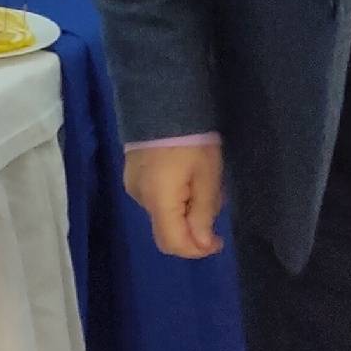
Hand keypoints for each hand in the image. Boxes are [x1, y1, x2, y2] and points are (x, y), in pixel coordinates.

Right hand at [125, 140, 225, 258]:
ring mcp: (132, 184)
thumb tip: (201, 244)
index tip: (218, 240)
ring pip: (162, 214)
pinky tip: (186, 176)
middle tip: (214, 204)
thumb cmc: (191, 140)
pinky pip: (155, 198)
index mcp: (158, 201)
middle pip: (166, 231)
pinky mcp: (132, 173)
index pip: (173, 243)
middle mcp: (140, 198)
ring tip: (203, 184)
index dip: (196, 250)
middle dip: (193, 229)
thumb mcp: (207, 176)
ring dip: (185, 211)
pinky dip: (173, 198)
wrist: (161, 100)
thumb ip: (203, 213)